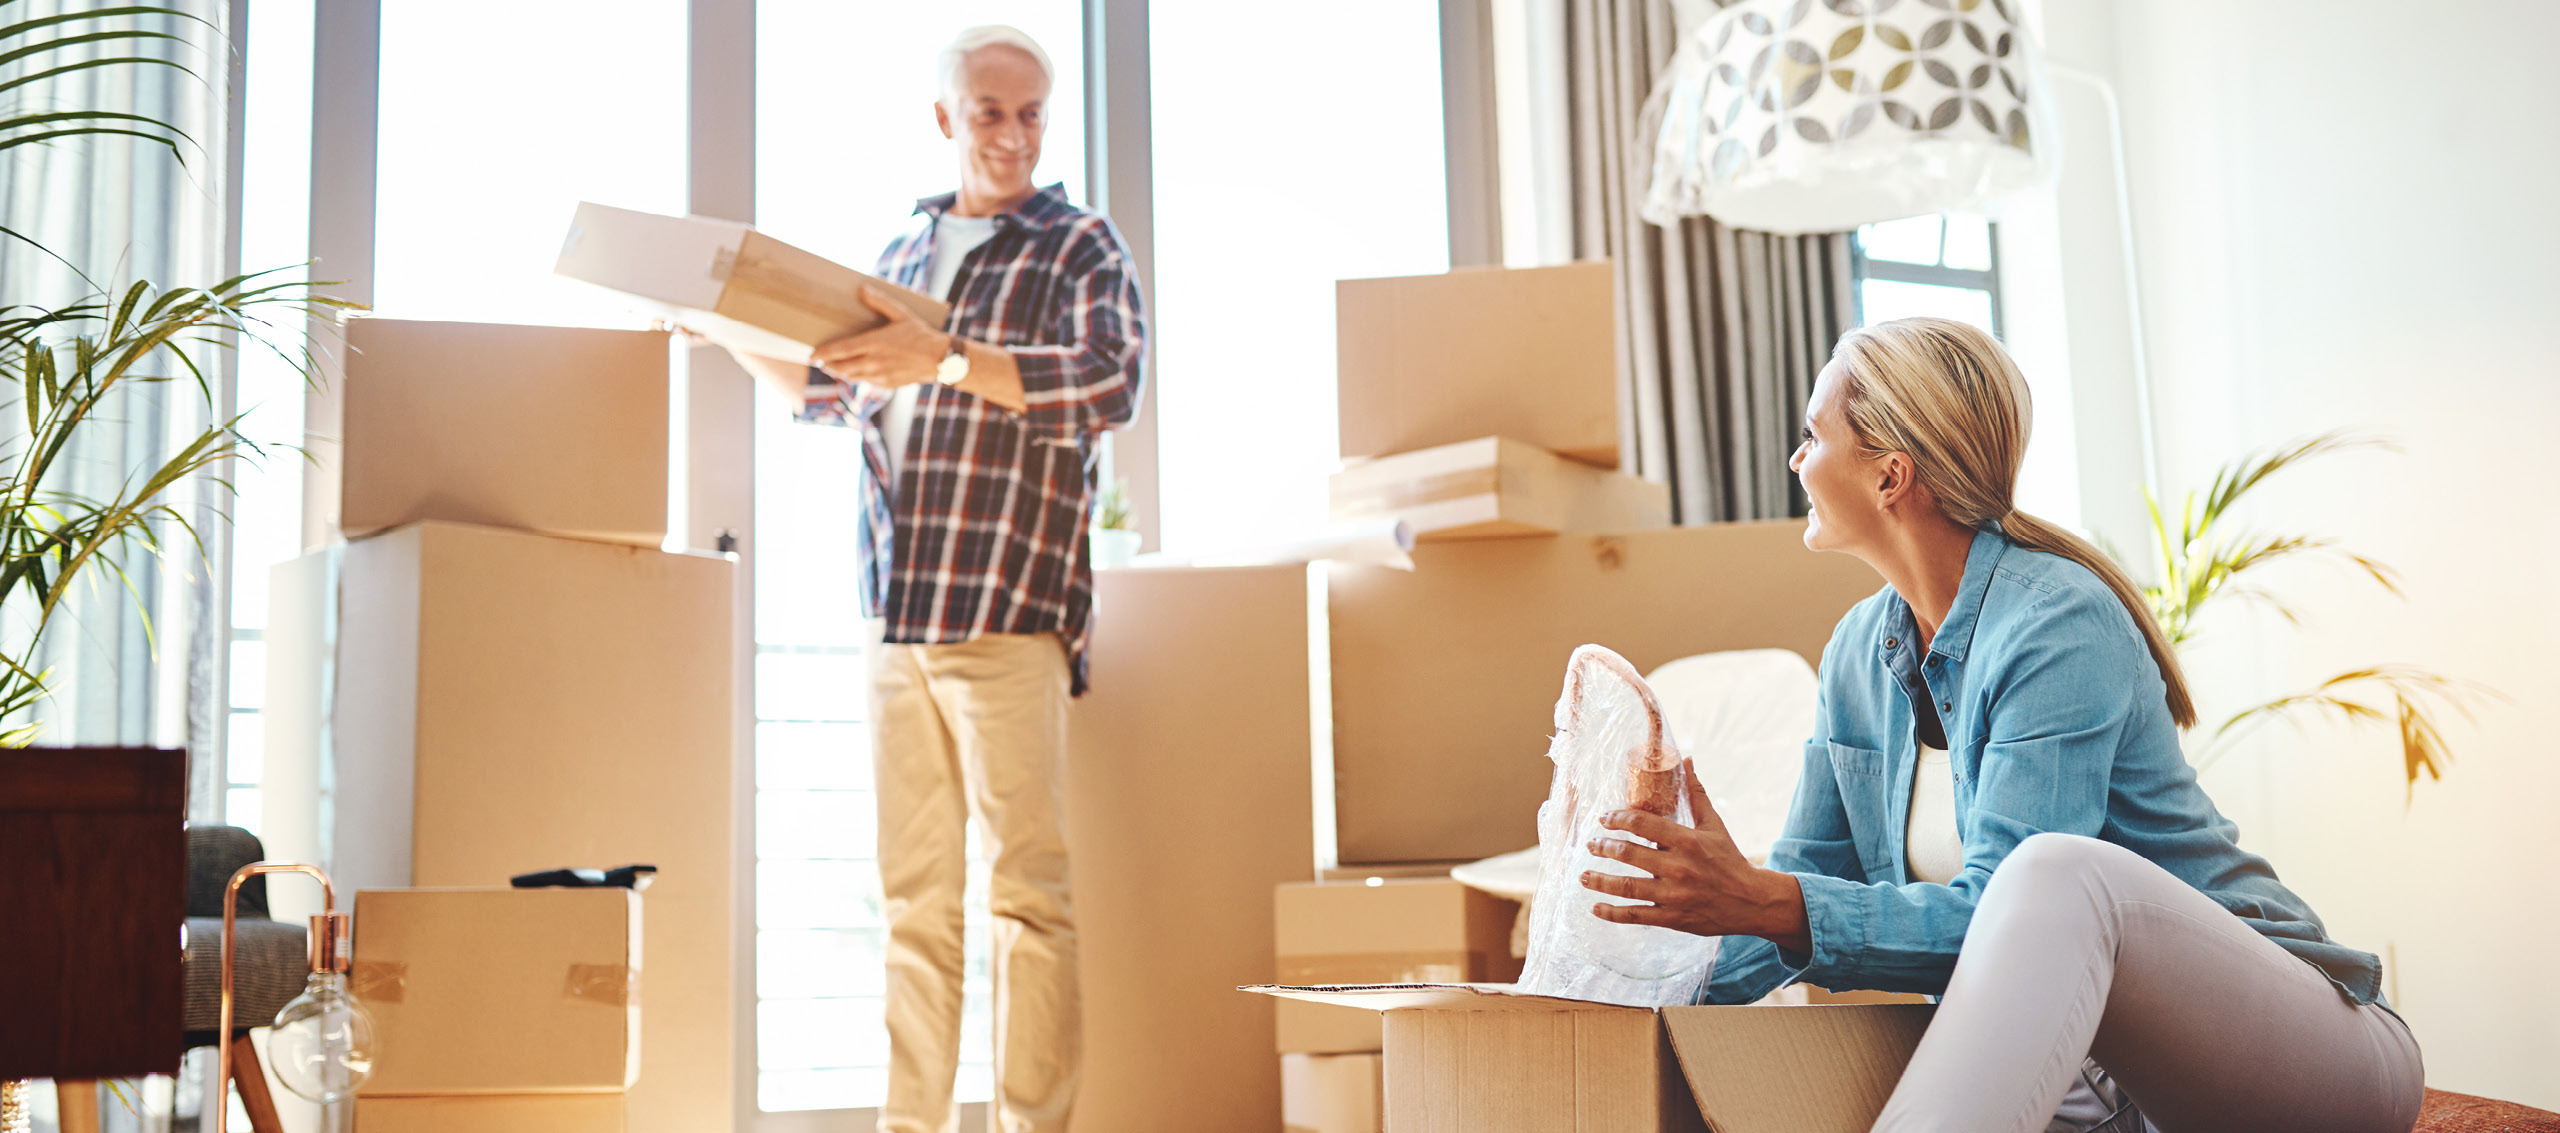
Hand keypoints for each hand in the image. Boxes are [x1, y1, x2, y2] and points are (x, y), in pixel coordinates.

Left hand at [810, 287, 946, 387]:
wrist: (941, 360)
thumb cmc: (921, 334)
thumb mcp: (902, 314)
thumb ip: (881, 302)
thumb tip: (862, 289)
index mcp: (875, 343)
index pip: (841, 350)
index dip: (824, 353)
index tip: (812, 355)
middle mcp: (874, 361)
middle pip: (842, 367)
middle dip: (828, 365)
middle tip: (819, 361)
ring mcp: (880, 375)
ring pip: (851, 376)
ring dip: (840, 372)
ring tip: (833, 367)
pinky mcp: (887, 384)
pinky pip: (865, 382)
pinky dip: (856, 377)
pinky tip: (855, 372)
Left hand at [1580, 758, 1809, 949]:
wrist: (1753, 902)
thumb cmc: (1730, 860)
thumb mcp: (1715, 825)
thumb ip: (1696, 794)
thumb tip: (1687, 760)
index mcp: (1687, 841)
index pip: (1643, 823)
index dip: (1618, 818)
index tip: (1604, 818)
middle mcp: (1678, 868)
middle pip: (1629, 853)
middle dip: (1604, 847)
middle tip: (1591, 844)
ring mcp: (1674, 895)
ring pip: (1627, 887)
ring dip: (1600, 880)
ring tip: (1584, 875)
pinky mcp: (1672, 918)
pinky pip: (1636, 916)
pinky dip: (1613, 913)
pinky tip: (1596, 907)